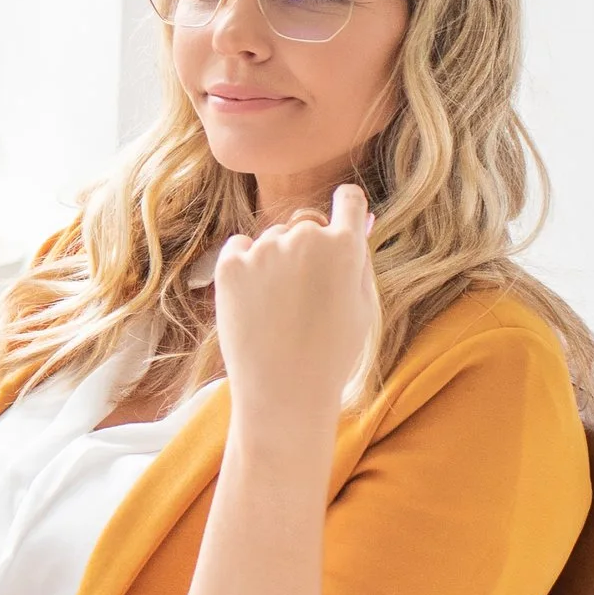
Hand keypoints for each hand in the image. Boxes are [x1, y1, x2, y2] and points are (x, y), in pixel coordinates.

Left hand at [209, 184, 377, 448]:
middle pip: (306, 225)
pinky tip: (254, 305)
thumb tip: (362, 220)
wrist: (285, 394)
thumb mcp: (361, 306)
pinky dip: (244, 269)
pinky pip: (239, 249)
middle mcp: (306, 238)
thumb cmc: (331, 355)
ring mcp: (265, 249)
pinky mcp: (231, 264)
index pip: (349, 200)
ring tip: (278, 311)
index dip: (346, 212)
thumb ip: (360, 259)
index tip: (339, 230)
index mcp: (346, 247)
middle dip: (307, 249)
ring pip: (272, 240)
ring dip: (274, 262)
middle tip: (305, 297)